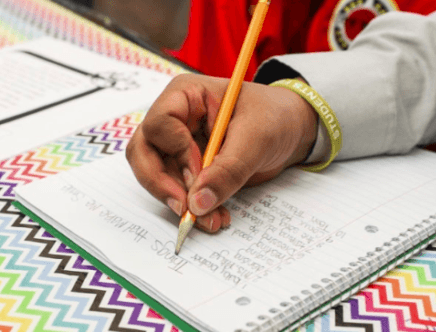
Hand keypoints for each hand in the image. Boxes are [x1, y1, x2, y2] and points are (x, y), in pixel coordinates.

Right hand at [126, 73, 316, 232]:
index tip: (198, 176)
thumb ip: (227, 170)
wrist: (291, 131)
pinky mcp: (188, 167)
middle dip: (162, 184)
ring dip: (180, 202)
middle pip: (144, 152)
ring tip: (211, 220)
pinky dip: (193, 206)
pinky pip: (178, 189)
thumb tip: (197, 203)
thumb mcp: (256, 139)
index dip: (176, 153)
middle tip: (186, 209)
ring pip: (158, 176)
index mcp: (186, 95)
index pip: (159, 124)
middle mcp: (174, 119)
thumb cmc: (275, 117)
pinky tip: (215, 217)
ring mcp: (178, 144)